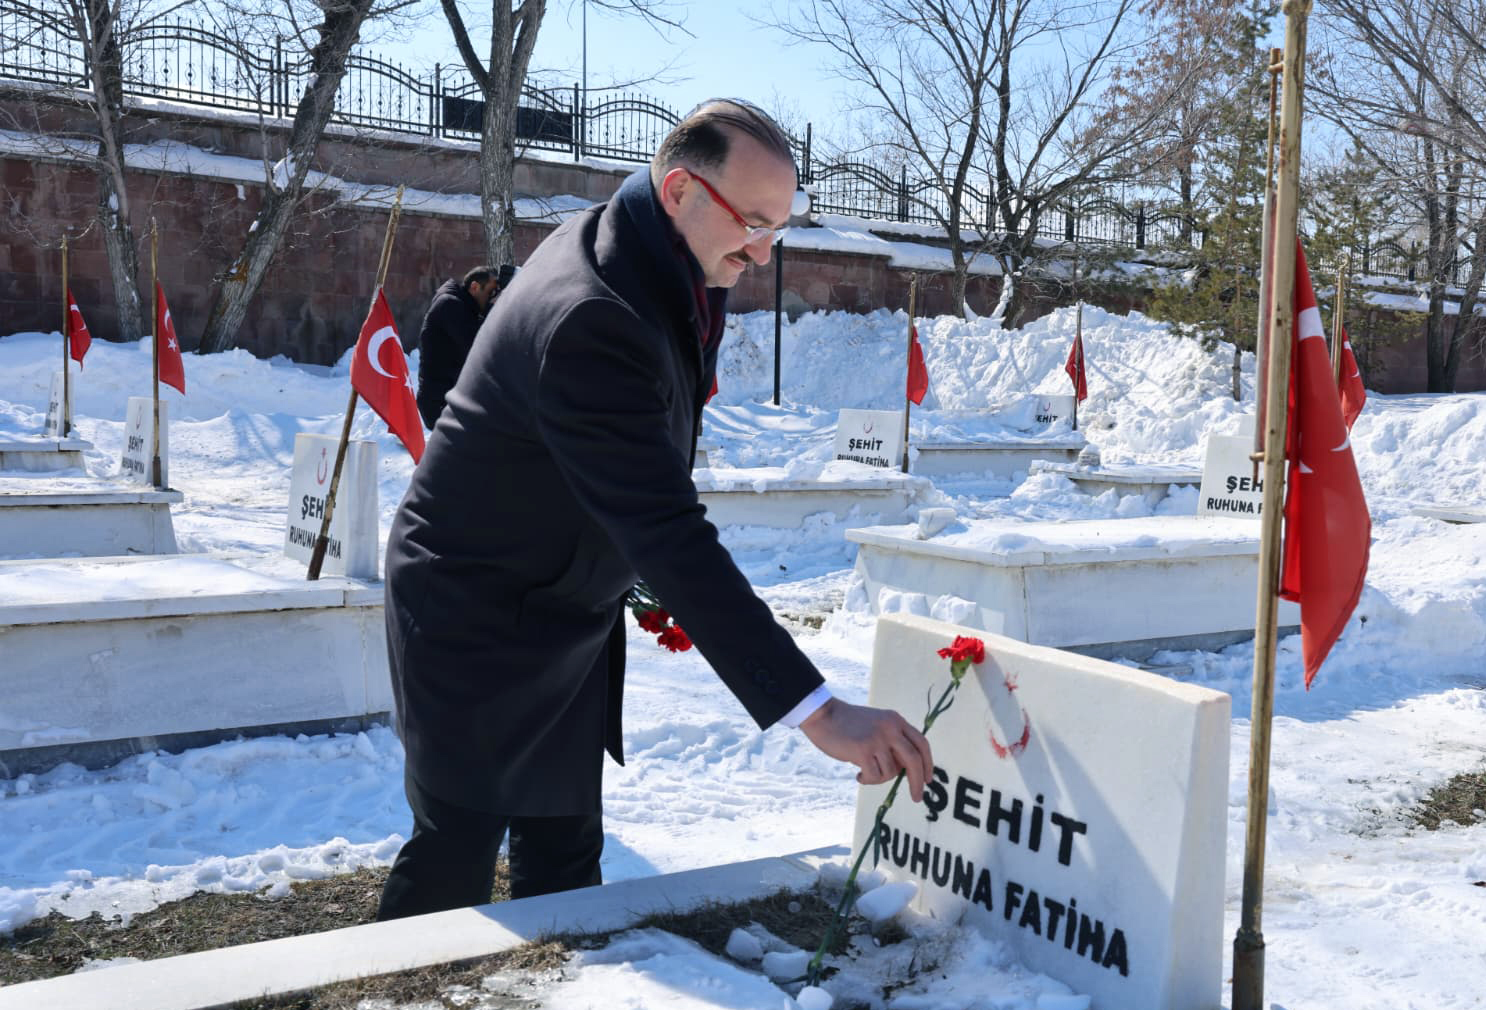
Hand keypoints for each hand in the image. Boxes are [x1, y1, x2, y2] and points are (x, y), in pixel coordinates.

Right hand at [799, 697, 933, 801]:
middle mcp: (890, 728)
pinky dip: (868, 780)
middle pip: (914, 760)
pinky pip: (874, 776)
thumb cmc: (848, 725)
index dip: (928, 764)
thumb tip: (906, 771)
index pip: (921, 743)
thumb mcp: (877, 726)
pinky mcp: (863, 750)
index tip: (928, 780)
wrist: (823, 715)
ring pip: (891, 772)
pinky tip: (858, 774)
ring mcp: (877, 738)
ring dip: (879, 778)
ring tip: (865, 771)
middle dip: (917, 782)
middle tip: (917, 797)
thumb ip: (892, 742)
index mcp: (896, 720)